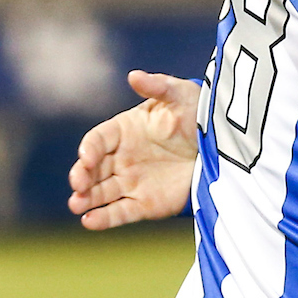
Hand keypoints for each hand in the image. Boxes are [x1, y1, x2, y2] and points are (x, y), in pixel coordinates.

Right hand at [68, 70, 200, 230]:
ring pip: (100, 193)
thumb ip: (158, 86)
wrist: (220, 144)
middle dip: (81, 177)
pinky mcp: (144, 202)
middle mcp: (121, 157)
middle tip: (78, 185)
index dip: (89, 149)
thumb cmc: (196, 114)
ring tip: (77, 204)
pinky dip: (103, 218)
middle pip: (92, 169)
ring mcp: (131, 181)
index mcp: (124, 130)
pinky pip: (119, 213)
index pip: (97, 140)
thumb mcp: (181, 95)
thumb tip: (134, 75)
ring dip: (85, 199)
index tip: (87, 158)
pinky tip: (89, 221)